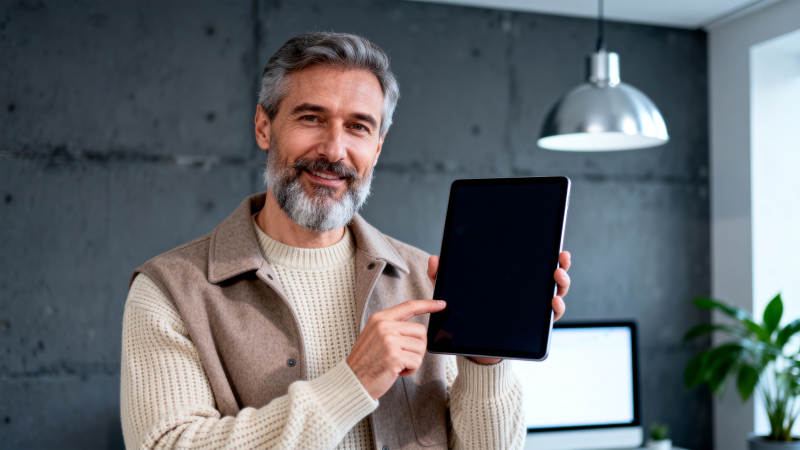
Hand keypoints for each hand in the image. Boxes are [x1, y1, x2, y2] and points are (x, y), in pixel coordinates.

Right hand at [347, 299, 445, 399]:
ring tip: (396, 364)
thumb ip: (394, 328)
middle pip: (421, 331)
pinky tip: (396, 371)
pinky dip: (410, 370)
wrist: (353, 381)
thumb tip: (420, 331)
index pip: (409, 307)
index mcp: (380, 319)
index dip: (428, 305)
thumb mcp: (375, 337)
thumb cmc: (366, 361)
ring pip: (421, 347)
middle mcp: (384, 327)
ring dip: (413, 360)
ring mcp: (389, 341)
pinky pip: (417, 361)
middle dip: (417, 347)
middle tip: (402, 356)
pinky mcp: (394, 356)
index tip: (441, 304)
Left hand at [426, 252, 571, 364]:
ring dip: (561, 284)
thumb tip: (434, 259)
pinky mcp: (535, 327)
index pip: (534, 262)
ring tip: (556, 276)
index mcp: (515, 280)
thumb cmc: (469, 316)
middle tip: (558, 259)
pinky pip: (551, 317)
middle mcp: (530, 293)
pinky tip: (553, 303)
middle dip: (559, 265)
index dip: (547, 253)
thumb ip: (443, 278)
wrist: (475, 347)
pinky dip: (557, 308)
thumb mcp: (456, 295)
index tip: (553, 245)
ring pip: (556, 293)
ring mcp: (535, 310)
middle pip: (551, 276)